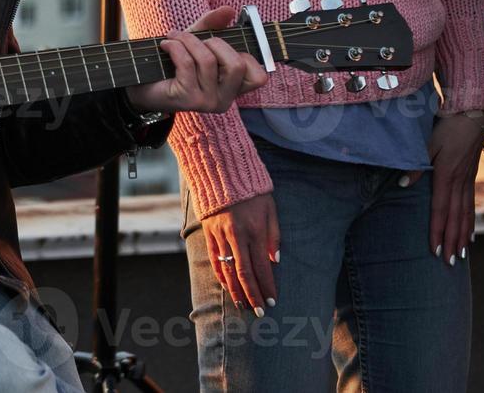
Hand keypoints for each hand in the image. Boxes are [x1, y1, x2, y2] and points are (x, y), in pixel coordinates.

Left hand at [127, 6, 269, 114]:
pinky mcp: (187, 99)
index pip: (259, 77)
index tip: (220, 44)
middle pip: (237, 65)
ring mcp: (207, 102)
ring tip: (174, 37)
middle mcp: (224, 99)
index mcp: (233, 89)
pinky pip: (187, 64)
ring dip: (189, 41)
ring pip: (208, 61)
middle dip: (215, 42)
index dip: (244, 54)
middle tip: (196, 40)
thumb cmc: (173, 63)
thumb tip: (229, 9)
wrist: (141, 85)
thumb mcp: (196, 41)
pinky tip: (166, 45)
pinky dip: (175, 47)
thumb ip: (213, 25)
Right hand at [202, 193, 279, 316]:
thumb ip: (273, 235)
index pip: (261, 267)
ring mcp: (219, 235)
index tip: (272, 301)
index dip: (266, 286)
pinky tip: (226, 286)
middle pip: (243, 273)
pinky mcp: (209, 232)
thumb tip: (275, 260)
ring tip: (242, 305)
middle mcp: (235, 236)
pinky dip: (220, 274)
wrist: (222, 171)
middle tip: (259, 312)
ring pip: (226, 269)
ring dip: (235, 290)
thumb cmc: (252, 190)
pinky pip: (214, 258)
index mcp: (253, 231)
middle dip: (252, 295)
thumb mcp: (270, 208)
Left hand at [398, 113, 483, 264]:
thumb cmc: (446, 128)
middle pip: (455, 217)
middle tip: (449, 262)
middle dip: (451, 241)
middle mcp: (459, 182)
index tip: (435, 249)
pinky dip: (470, 222)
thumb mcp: (426, 142)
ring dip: (462, 236)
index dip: (437, 230)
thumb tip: (402, 184)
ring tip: (461, 255)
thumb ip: (415, 164)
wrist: (472, 116)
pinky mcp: (471, 178)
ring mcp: (468, 181)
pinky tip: (471, 235)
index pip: (440, 209)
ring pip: (465, 214)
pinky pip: (471, 205)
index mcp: (446, 175)